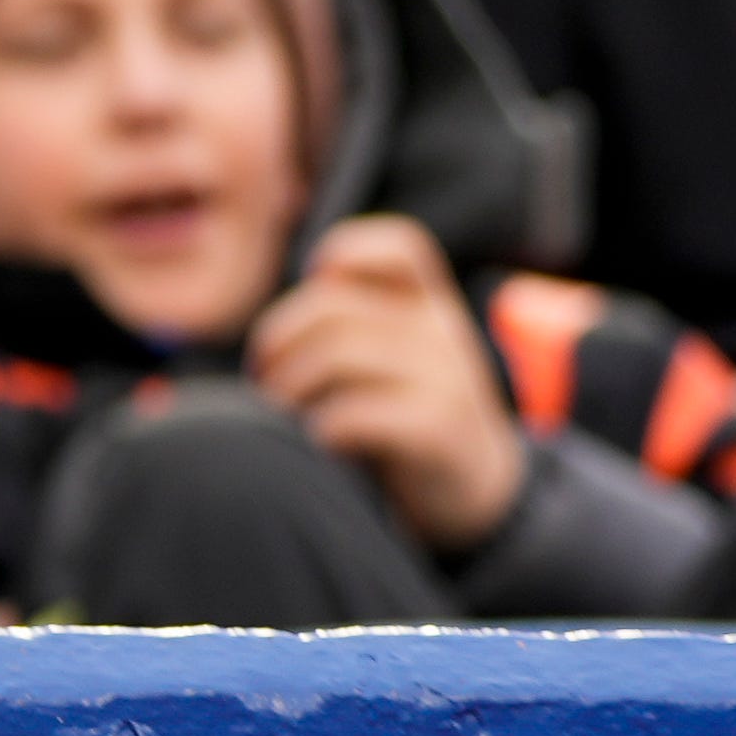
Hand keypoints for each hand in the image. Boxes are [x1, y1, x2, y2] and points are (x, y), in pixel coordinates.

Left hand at [242, 214, 527, 556]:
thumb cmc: (401, 415)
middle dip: (277, 344)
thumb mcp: (387, 358)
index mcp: (427, 302)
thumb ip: (345, 329)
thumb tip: (268, 337)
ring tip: (286, 416)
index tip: (315, 292)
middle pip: (330, 308)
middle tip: (264, 382)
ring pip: (335, 355)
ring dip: (289, 390)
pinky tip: (322, 442)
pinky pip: (355, 412)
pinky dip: (321, 428)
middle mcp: (441, 329)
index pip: (397, 247)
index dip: (346, 253)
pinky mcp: (440, 427)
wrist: (470, 488)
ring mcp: (447, 376)